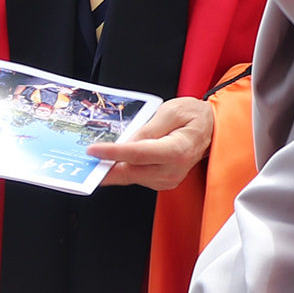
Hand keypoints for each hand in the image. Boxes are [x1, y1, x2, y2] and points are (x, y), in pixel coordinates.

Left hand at [87, 95, 214, 189]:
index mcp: (177, 150)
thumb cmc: (194, 117)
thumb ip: (148, 128)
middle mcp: (173, 169)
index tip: (93, 151)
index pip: (138, 154)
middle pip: (130, 172)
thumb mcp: (171, 111)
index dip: (112, 153)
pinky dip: (122, 171)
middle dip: (104, 169)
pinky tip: (111, 162)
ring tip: (93, 161)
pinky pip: (137, 178)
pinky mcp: (162, 181)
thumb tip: (126, 142)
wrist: (211, 129)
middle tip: (83, 163)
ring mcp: (168, 178)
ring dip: (111, 171)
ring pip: (131, 177)